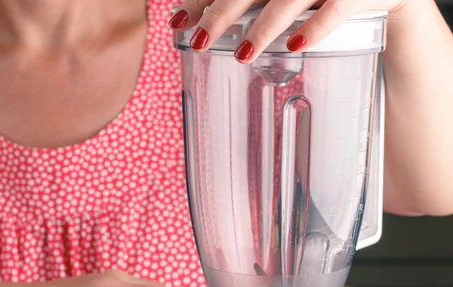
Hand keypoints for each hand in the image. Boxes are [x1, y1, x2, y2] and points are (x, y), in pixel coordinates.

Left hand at [168, 0, 406, 62]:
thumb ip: (243, 0)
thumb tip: (193, 16)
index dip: (201, 0)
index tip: (176, 22)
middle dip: (222, 12)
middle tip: (199, 42)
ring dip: (263, 26)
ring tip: (243, 54)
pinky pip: (336, 7)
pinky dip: (316, 26)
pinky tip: (296, 45)